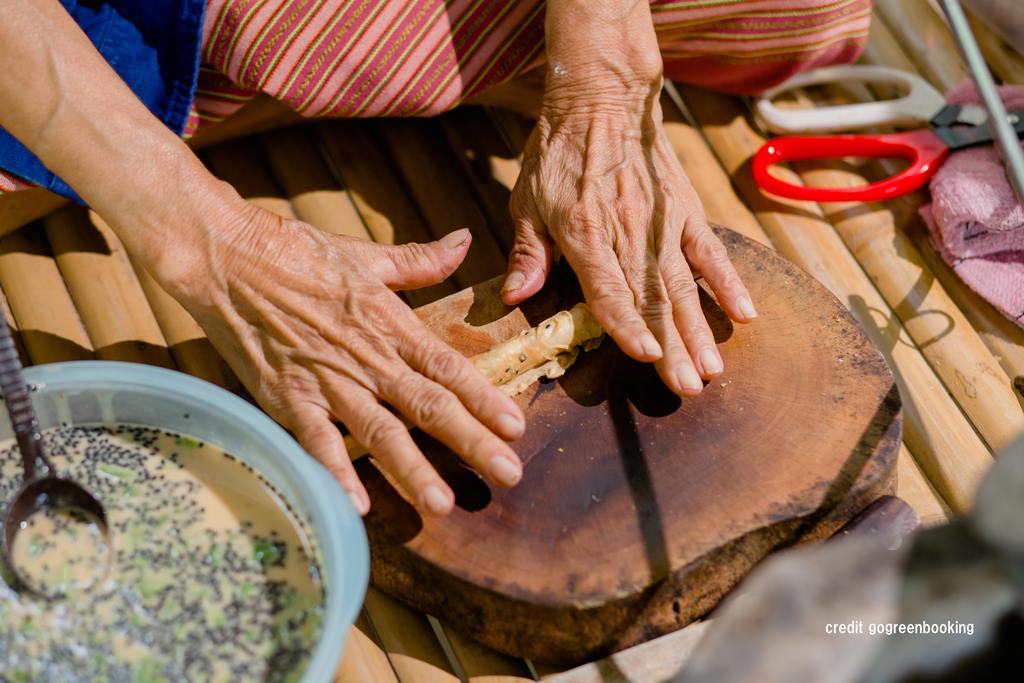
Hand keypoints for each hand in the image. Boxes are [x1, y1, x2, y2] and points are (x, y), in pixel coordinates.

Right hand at [166, 204, 525, 516]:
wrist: (227, 255)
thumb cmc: (297, 251)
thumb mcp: (366, 255)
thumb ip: (420, 260)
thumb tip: (465, 241)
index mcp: (390, 323)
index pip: (448, 366)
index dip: (485, 398)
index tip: (516, 427)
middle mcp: (367, 357)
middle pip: (428, 406)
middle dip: (471, 442)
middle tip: (508, 475)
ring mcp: (326, 381)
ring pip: (379, 431)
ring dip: (412, 469)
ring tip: (442, 503)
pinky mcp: (286, 397)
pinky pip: (315, 441)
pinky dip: (334, 473)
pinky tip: (355, 506)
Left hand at [502, 2, 755, 395]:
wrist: (602, 100)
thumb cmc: (558, 154)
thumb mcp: (527, 201)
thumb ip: (527, 253)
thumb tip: (515, 298)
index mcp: (585, 233)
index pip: (608, 289)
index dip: (626, 325)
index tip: (645, 357)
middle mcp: (628, 233)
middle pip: (652, 300)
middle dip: (671, 347)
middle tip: (688, 388)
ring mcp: (662, 224)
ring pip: (683, 286)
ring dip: (699, 330)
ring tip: (713, 370)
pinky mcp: (685, 212)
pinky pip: (710, 252)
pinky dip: (728, 283)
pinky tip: (745, 315)